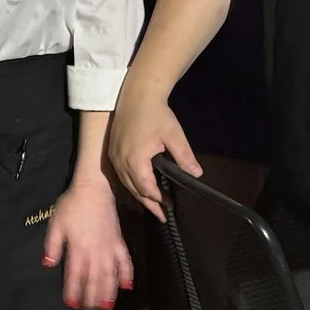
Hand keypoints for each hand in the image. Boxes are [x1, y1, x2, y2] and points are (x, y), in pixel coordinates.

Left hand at [44, 174, 134, 309]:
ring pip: (110, 275)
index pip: (74, 275)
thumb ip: (52, 245)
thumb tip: (48, 265)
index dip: (73, 291)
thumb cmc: (72, 205)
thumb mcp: (56, 223)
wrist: (94, 189)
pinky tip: (126, 287)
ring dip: (108, 292)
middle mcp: (96, 251)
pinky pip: (125, 261)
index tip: (71, 304)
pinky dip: (127, 275)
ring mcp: (109, 247)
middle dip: (91, 298)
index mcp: (78, 248)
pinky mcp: (119, 242)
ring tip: (105, 307)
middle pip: (94, 280)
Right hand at [104, 89, 197, 220]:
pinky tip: (139, 186)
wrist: (138, 93)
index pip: (146, 188)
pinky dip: (131, 183)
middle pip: (134, 190)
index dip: (158, 200)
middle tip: (161, 216)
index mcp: (135, 160)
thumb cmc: (156, 113)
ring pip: (126, 183)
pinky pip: (121, 174)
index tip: (170, 207)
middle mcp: (121, 161)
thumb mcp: (174, 134)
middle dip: (149, 203)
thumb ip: (184, 156)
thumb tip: (196, 174)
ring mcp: (115, 156)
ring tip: (152, 205)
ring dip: (139, 195)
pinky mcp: (113, 150)